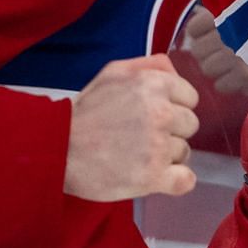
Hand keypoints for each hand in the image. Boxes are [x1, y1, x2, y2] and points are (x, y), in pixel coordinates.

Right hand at [64, 55, 200, 199]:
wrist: (58, 149)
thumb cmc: (85, 112)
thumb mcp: (113, 73)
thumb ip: (149, 66)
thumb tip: (174, 71)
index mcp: (153, 84)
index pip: (190, 97)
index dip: (173, 107)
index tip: (153, 116)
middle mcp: (160, 113)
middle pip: (190, 125)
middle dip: (171, 131)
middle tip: (142, 137)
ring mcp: (158, 146)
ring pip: (185, 152)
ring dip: (167, 157)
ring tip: (138, 156)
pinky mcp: (153, 177)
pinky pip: (186, 180)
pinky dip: (176, 181)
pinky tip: (159, 178)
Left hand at [181, 6, 247, 96]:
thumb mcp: (246, 11)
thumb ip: (221, 13)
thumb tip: (201, 11)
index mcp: (226, 14)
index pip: (194, 28)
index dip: (200, 32)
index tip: (212, 32)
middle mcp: (228, 34)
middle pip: (198, 50)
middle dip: (208, 53)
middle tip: (224, 51)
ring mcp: (235, 57)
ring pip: (207, 68)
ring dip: (218, 69)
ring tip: (234, 63)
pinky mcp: (243, 78)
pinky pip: (221, 85)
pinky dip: (230, 82)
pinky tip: (242, 75)